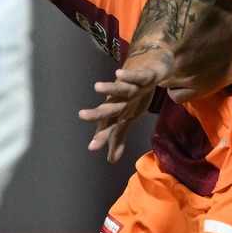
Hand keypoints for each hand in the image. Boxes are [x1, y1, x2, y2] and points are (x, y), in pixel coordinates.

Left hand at [78, 45, 173, 162]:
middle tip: (82, 115)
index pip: (107, 125)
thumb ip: (118, 138)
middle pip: (109, 108)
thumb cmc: (134, 97)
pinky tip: (119, 73)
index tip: (92, 147)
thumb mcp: (128, 119)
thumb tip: (110, 161)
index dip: (101, 136)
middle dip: (97, 113)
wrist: (150, 71)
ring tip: (96, 87)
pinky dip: (129, 75)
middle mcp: (121, 99)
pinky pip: (137, 77)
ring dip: (109, 88)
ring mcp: (131, 87)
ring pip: (120, 89)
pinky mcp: (144, 77)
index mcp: (117, 111)